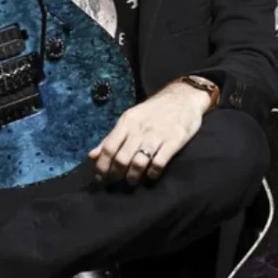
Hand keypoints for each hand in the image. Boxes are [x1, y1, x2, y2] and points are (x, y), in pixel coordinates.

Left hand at [89, 81, 210, 184]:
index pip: (108, 147)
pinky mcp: (175, 140)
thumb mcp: (131, 118)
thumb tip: (92, 156)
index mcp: (127, 121)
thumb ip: (112, 137)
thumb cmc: (155, 110)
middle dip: (116, 175)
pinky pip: (159, 163)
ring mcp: (158, 135)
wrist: (184, 96)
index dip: (102, 166)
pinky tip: (151, 175)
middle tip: (116, 181)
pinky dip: (152, 173)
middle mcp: (140, 128)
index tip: (100, 179)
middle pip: (121, 158)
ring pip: (138, 162)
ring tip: (132, 180)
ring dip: (132, 176)